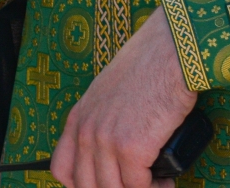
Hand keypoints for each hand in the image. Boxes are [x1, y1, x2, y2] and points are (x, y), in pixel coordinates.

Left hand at [50, 8, 197, 187]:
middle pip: (86, 185)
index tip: (103, 185)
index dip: (81, 185)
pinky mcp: (130, 147)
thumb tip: (111, 152)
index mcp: (78, 118)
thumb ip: (101, 120)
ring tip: (155, 184)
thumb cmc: (146, 69)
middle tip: (135, 186)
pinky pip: (138, 186)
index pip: (62, 169)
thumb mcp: (107, 93)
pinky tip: (165, 181)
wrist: (167, 54)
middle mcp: (85, 130)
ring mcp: (105, 140)